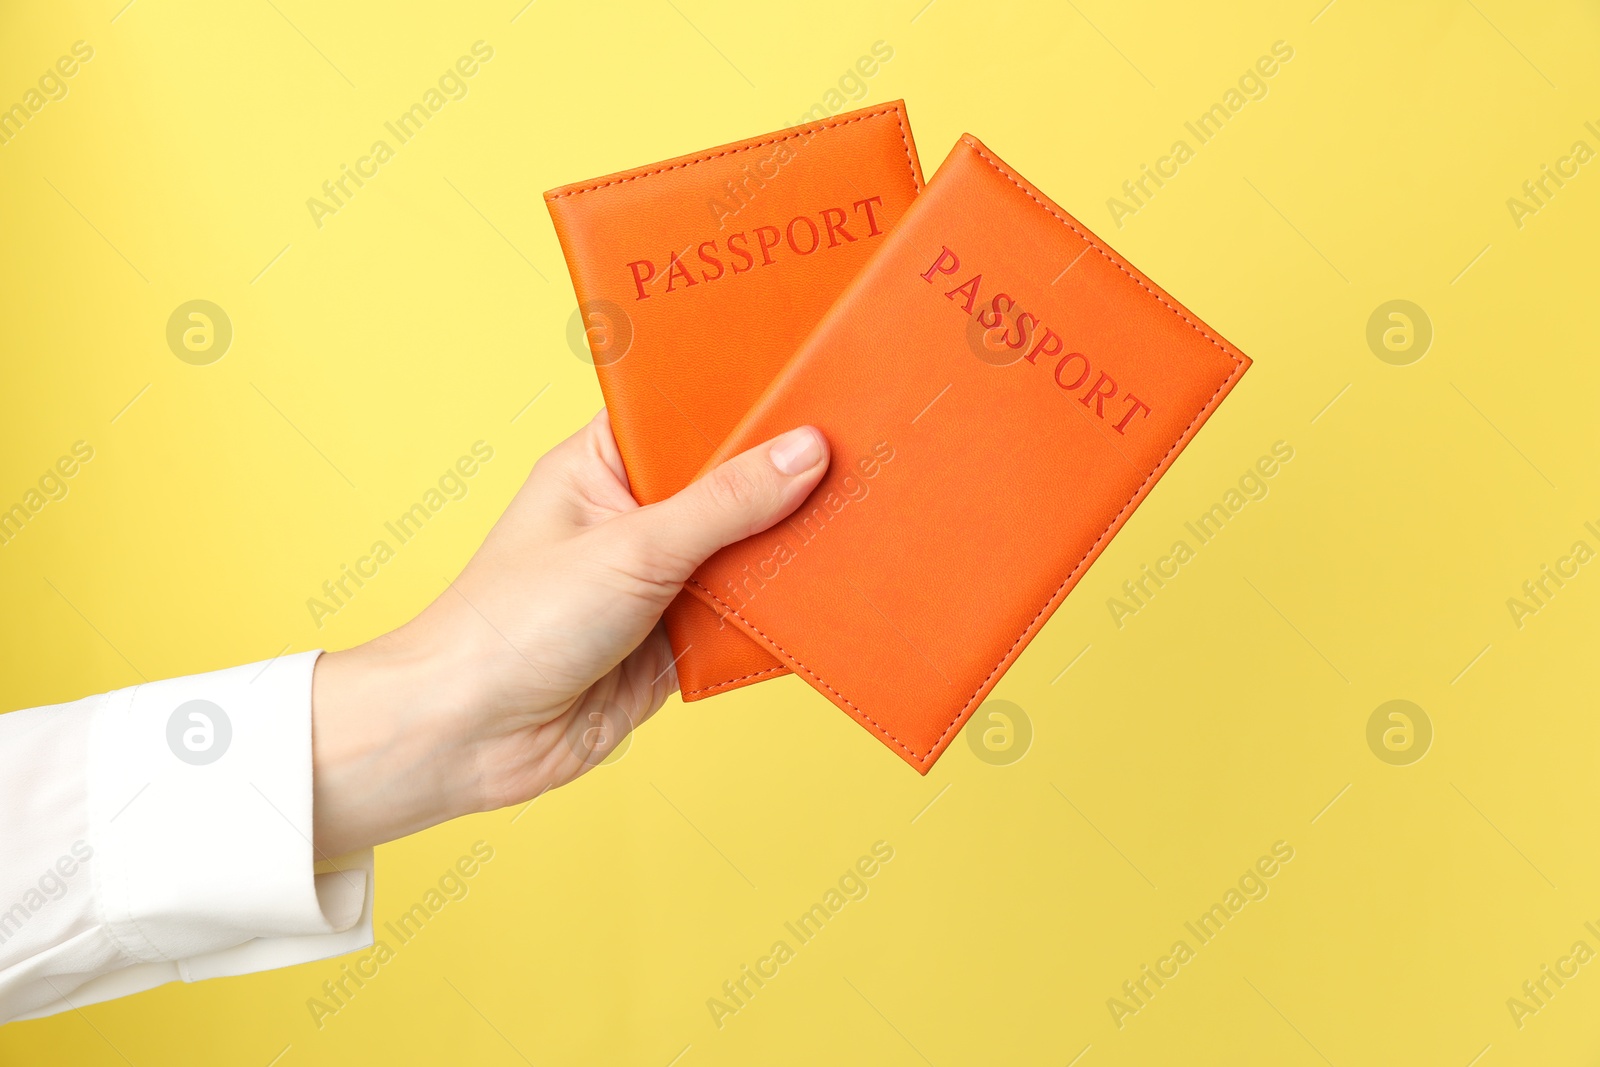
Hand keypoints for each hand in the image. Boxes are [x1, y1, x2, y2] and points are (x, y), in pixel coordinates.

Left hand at [308, 411, 828, 854]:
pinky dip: (780, 615)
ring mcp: (657, 581)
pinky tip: (834, 595)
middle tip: (866, 453)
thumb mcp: (630, 548)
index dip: (750, 404)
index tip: (820, 387)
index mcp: (603, 466)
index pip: (689, 417)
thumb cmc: (514, 624)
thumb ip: (723, 504)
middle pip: (729, 487)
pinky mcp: (675, 643)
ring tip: (867, 518)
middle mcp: (633, 518)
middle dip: (786, 481)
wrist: (471, 738)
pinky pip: (744, 618)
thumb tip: (805, 453)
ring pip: (744, 554)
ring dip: (788, 551)